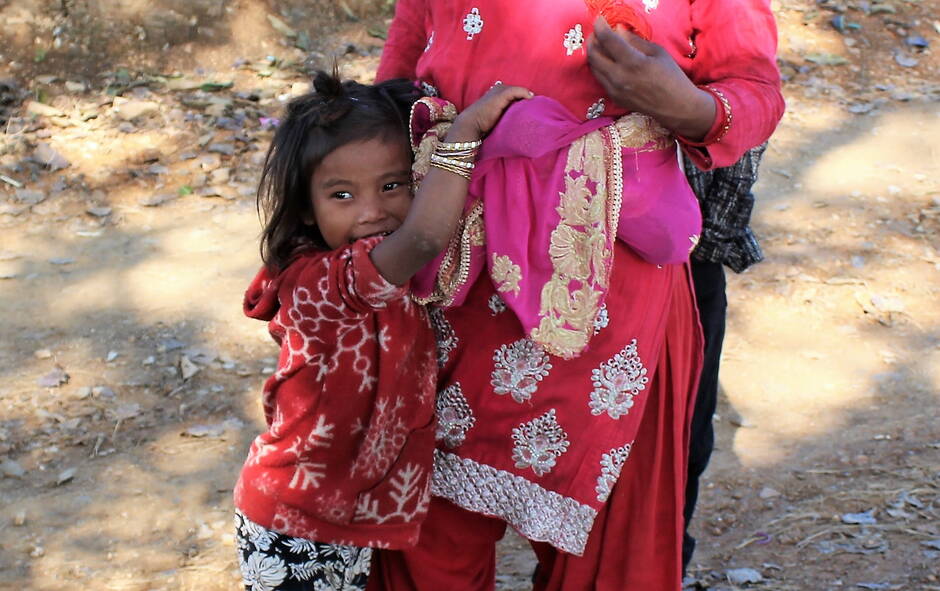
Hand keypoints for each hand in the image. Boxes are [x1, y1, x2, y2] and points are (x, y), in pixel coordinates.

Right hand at [446, 84, 533, 141]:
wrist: (471, 125)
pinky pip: (517, 91)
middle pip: (516, 91)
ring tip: (535, 104)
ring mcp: (498, 91)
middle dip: (524, 96)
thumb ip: (502, 116)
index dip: (520, 98)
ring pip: (518, 90)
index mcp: (494, 94)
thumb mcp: (495, 119)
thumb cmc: (480, 126)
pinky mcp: (501, 95)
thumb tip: (516, 123)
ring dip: (526, 96)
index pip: (511, 93)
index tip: (529, 106)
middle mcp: (496, 90)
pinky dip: (525, 93)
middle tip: (534, 105)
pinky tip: (531, 99)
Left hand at [587, 16, 714, 139]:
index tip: (599, 19)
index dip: (600, 27)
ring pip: (594, 68)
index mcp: (632, 62)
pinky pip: (600, 79)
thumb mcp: (657, 52)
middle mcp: (619, 77)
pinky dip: (600, 67)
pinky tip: (607, 61)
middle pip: (594, 54)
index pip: (607, 40)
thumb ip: (634, 41)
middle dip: (592, 39)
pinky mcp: (614, 98)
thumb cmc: (671, 76)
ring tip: (600, 45)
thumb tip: (618, 30)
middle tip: (597, 33)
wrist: (675, 106)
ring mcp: (614, 90)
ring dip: (594, 54)